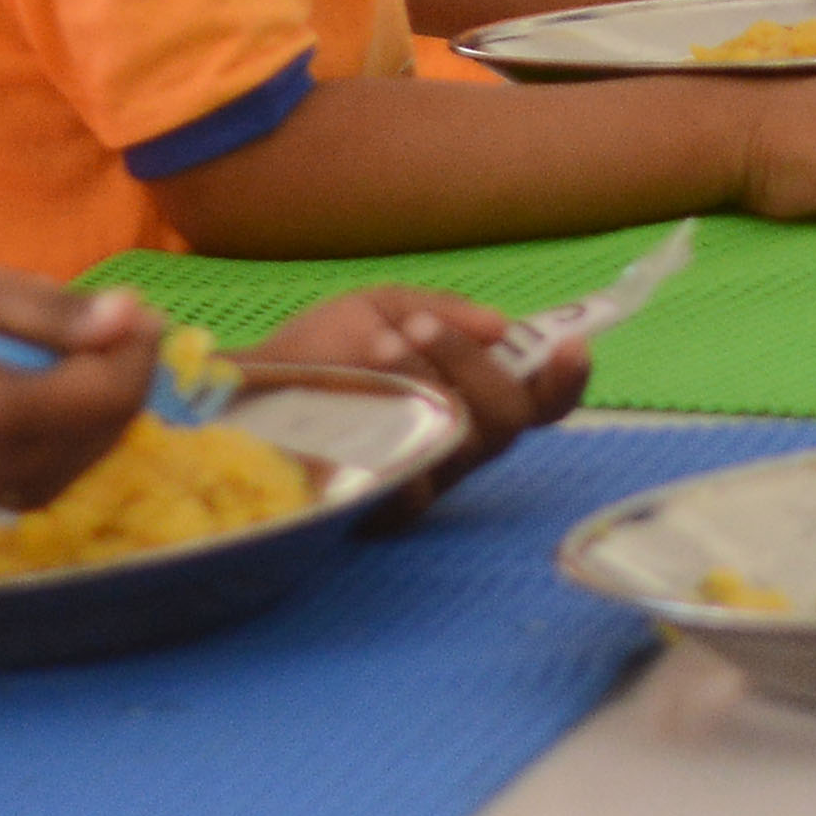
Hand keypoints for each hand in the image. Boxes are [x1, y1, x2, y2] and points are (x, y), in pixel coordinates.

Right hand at [0, 266, 159, 510]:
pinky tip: (49, 380)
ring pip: (112, 431)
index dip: (138, 344)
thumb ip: (53, 311)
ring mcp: (26, 492)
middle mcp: (23, 469)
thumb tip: (132, 316)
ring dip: (107, 382)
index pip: (115, 391)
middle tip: (94, 312)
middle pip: (123, 413)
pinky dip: (87, 409)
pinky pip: (88, 448)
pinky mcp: (27, 498)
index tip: (129, 298)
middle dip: (126, 358)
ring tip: (58, 344)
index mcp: (5, 417)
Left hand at [251, 284, 585, 449]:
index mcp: (468, 397)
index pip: (537, 400)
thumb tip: (502, 327)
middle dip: (474, 365)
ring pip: (467, 442)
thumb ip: (443, 312)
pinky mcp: (386, 506)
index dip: (564, 380)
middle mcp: (457, 443)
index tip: (572, 345)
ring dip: (433, 382)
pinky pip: (418, 475)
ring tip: (383, 343)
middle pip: (511, 420)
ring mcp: (425, 477)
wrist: (244, 391)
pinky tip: (361, 388)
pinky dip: (394, 422)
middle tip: (423, 328)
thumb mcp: (381, 308)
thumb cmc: (317, 352)